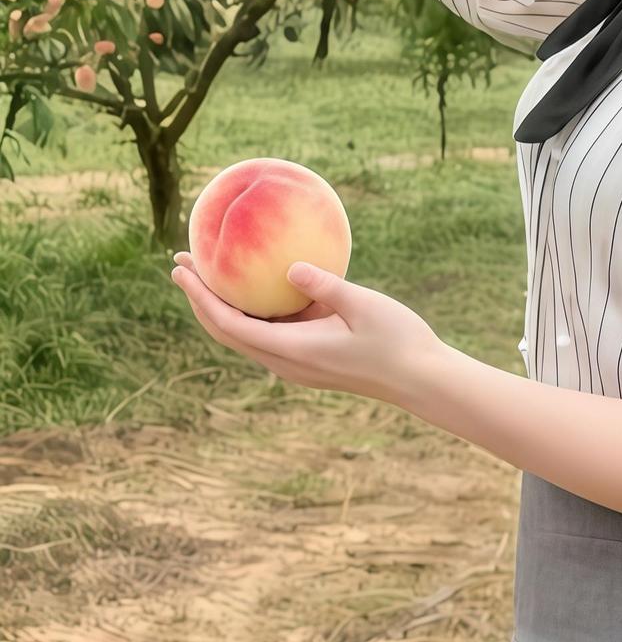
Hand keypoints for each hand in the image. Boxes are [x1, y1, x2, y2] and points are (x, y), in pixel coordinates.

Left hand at [170, 249, 442, 407]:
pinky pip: (268, 331)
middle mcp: (286, 362)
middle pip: (227, 330)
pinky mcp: (308, 358)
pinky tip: (256, 283)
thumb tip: (291, 267)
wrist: (420, 379)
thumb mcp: (364, 305)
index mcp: (292, 350)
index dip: (201, 297)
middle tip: (182, 262)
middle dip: (200, 298)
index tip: (181, 269)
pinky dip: (251, 308)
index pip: (230, 324)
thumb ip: (326, 285)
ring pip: (245, 333)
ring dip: (223, 303)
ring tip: (208, 269)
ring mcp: (296, 363)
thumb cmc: (398, 341)